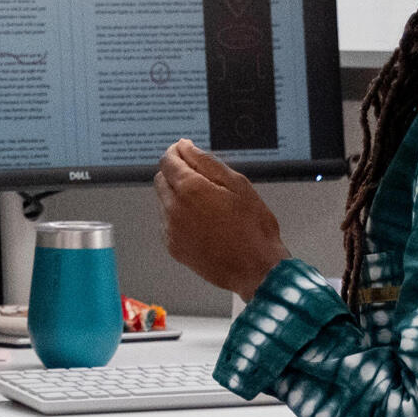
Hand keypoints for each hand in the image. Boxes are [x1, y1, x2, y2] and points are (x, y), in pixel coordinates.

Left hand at [155, 139, 285, 299]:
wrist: (256, 269)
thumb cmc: (253, 227)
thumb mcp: (237, 184)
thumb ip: (206, 162)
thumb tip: (185, 147)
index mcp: (189, 189)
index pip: (167, 160)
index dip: (176, 152)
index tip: (186, 151)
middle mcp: (173, 209)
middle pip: (162, 179)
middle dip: (176, 173)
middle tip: (203, 179)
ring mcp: (171, 230)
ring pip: (164, 201)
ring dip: (178, 195)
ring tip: (208, 205)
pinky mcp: (173, 247)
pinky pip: (168, 222)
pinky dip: (179, 217)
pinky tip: (203, 222)